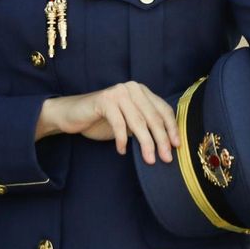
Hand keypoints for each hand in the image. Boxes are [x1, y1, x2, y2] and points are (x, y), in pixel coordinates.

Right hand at [36, 81, 179, 163]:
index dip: (171, 128)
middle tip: (166, 158)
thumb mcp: (128, 123)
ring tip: (149, 159)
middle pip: (153, 117)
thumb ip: (145, 126)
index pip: (163, 110)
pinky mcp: (104, 100)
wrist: (72, 115)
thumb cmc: (102, 120)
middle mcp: (132, 88)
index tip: (177, 146)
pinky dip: (122, 140)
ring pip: (138, 122)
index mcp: (141, 91)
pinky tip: (122, 151)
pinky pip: (119, 124)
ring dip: (146, 143)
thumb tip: (168, 145)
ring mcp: (118, 93)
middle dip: (161, 140)